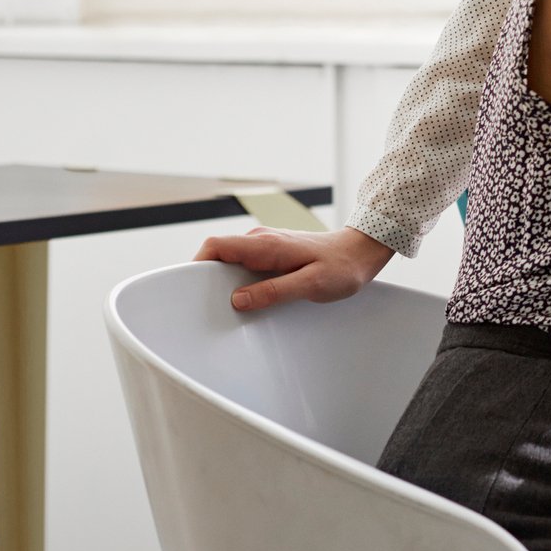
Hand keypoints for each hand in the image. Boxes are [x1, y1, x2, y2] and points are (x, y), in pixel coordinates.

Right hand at [191, 226, 395, 310]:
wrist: (363, 251)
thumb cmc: (342, 267)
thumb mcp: (311, 284)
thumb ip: (274, 291)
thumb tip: (238, 300)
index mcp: (266, 244)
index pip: (216, 246)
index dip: (195, 265)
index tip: (187, 290)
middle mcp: (261, 241)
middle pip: (218, 255)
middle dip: (205, 279)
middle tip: (205, 307)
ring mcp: (267, 246)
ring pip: (231, 262)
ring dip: (223, 282)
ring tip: (224, 309)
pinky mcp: (273, 255)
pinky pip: (245, 266)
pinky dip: (238, 281)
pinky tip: (246, 301)